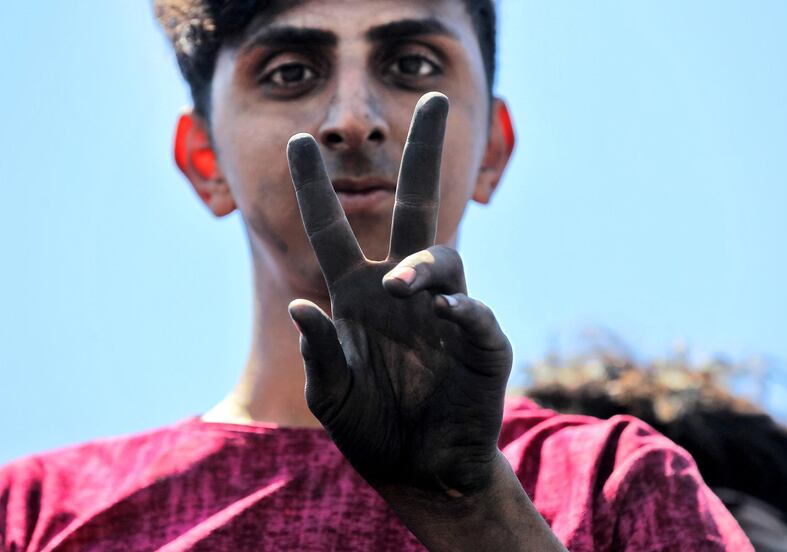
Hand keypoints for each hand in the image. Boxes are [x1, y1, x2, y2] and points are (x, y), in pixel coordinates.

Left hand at [286, 93, 512, 496]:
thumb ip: (317, 353)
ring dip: (424, 265)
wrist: (418, 473)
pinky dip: (465, 312)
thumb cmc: (370, 428)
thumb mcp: (329, 395)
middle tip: (434, 101)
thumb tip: (302, 304)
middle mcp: (404, 293)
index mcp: (358, 296)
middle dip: (423, 156)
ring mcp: (446, 314)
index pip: (334, 231)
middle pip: (416, 211)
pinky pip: (477, 319)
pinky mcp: (482, 348)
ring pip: (444, 260)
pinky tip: (449, 312)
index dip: (315, 190)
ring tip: (402, 285)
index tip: (300, 142)